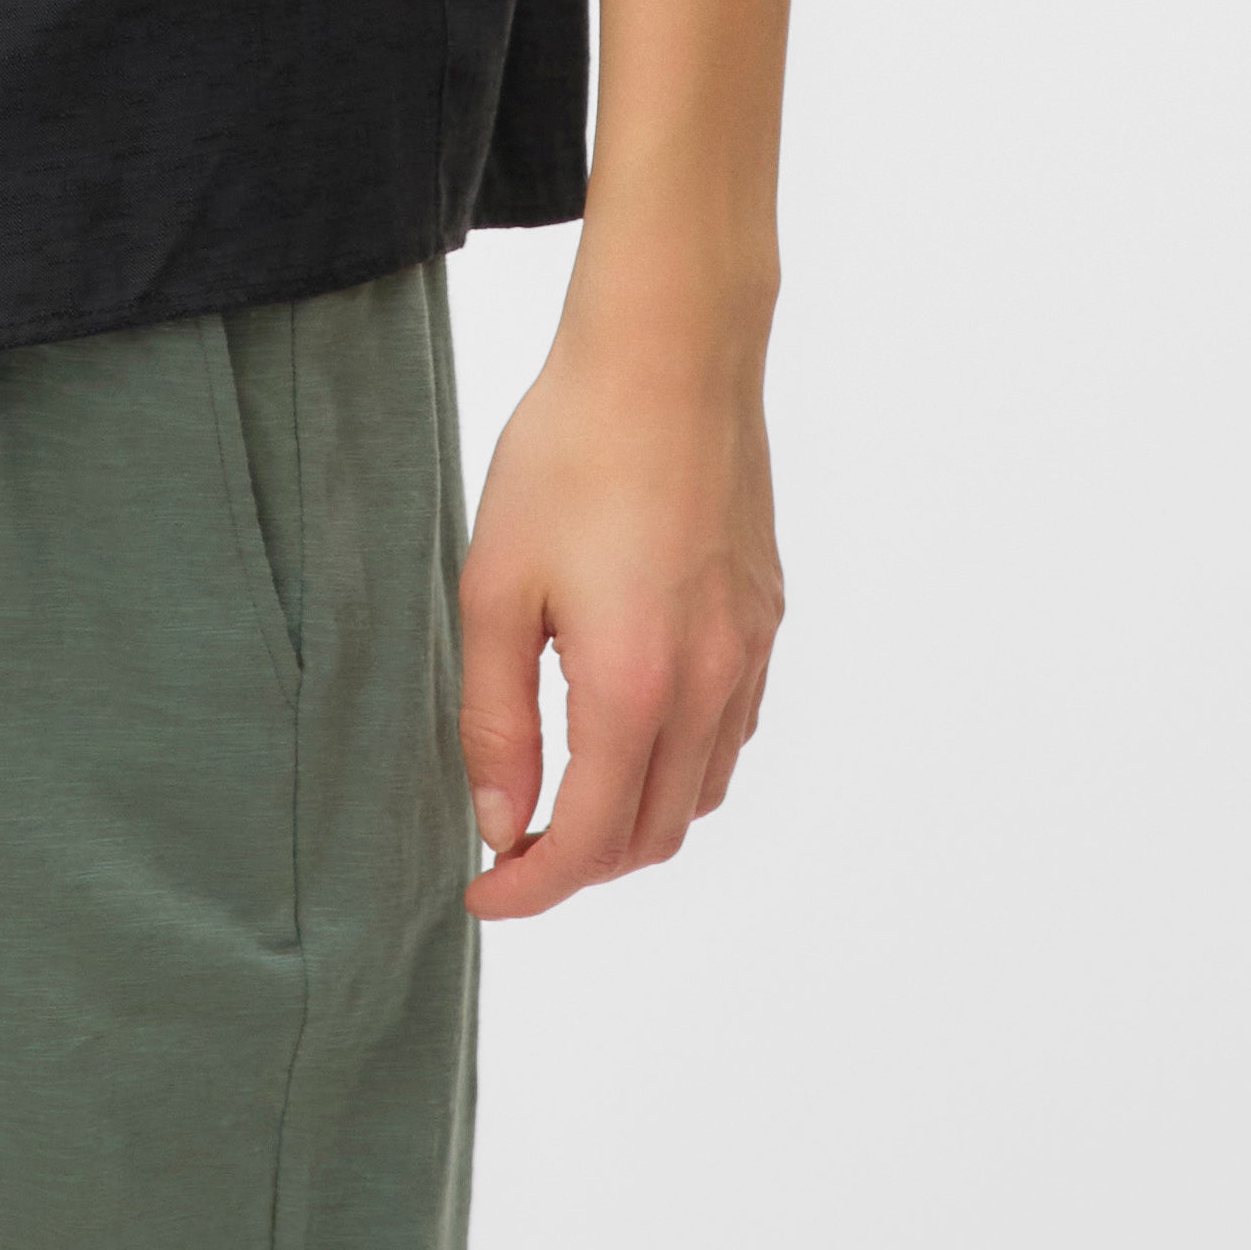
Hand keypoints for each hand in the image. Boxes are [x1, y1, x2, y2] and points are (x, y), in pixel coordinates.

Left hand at [455, 277, 781, 920]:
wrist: (669, 356)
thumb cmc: (570, 455)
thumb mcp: (496, 585)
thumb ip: (495, 718)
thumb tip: (500, 819)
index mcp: (633, 688)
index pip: (589, 843)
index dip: (531, 887)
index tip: (484, 893)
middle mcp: (708, 688)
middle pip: (651, 835)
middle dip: (580, 864)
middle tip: (512, 843)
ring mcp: (749, 654)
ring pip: (699, 793)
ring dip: (634, 820)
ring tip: (565, 793)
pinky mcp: (767, 618)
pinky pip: (732, 733)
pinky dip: (682, 765)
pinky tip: (633, 727)